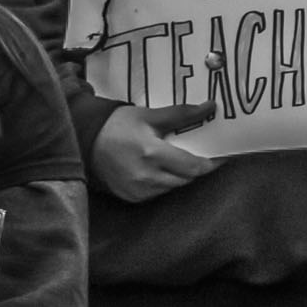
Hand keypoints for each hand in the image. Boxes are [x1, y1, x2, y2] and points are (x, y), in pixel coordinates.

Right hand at [89, 100, 218, 202]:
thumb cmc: (118, 124)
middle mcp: (147, 177)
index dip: (211, 163)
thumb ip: (181, 114)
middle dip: (196, 168)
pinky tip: (160, 169)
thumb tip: (209, 107)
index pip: (194, 167)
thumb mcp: (149, 115)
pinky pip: (158, 193)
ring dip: (180, 176)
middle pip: (186, 179)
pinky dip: (164, 183)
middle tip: (201, 155)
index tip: (222, 156)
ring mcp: (138, 191)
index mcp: (153, 154)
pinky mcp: (132, 198)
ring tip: (179, 160)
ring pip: (173, 187)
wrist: (85, 140)